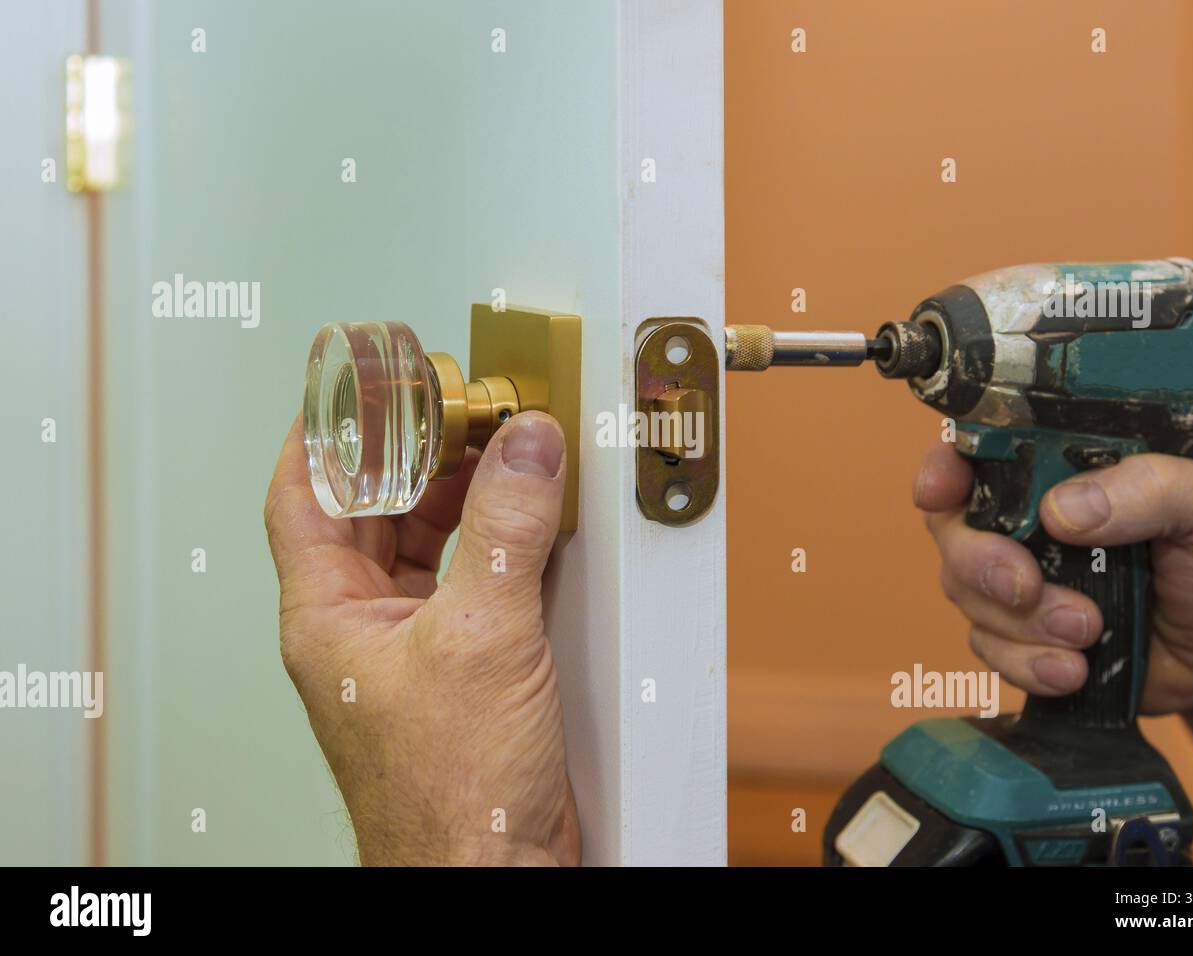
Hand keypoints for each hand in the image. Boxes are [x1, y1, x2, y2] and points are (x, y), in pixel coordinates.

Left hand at [263, 411, 578, 865]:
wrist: (494, 874)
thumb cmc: (450, 796)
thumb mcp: (480, 639)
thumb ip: (503, 532)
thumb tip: (524, 447)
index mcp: (329, 616)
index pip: (306, 496)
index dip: (329, 431)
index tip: (362, 382)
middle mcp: (364, 627)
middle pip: (373, 508)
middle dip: (414, 451)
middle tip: (456, 404)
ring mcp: (415, 647)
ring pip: (424, 541)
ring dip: (460, 491)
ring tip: (500, 446)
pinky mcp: (467, 667)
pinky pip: (472, 579)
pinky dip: (498, 540)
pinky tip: (530, 517)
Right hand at [914, 441, 1192, 716]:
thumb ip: (1150, 488)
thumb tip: (1063, 509)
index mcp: (1064, 470)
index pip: (980, 450)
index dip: (943, 468)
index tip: (941, 492)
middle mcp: (1029, 520)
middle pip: (954, 527)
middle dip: (980, 561)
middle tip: (1028, 584)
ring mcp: (1021, 580)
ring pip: (965, 593)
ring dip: (1021, 622)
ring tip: (1090, 631)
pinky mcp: (1022, 637)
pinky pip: (988, 649)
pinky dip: (1026, 663)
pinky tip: (1075, 670)